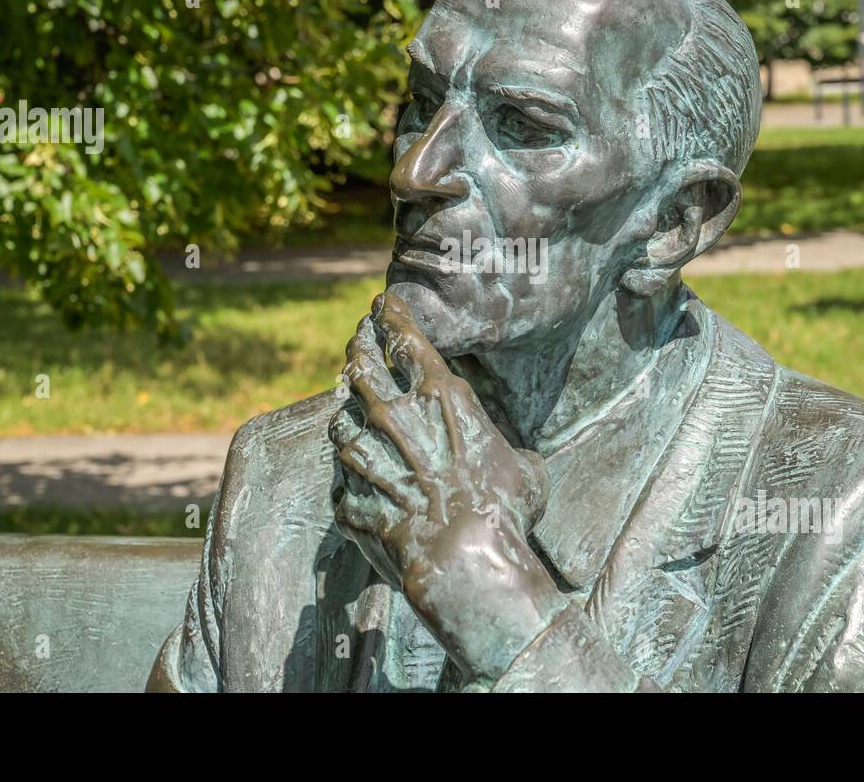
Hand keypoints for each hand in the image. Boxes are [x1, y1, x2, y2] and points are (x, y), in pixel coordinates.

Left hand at [329, 292, 565, 680]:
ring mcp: (367, 456)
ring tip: (346, 406)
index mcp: (440, 397)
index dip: (390, 316)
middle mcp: (395, 417)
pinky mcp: (352, 496)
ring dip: (344, 411)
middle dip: (357, 348)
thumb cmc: (504, 510)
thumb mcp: (523, 468)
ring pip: (339, 419)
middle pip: (361, 367)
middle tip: (357, 340)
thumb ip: (507, 452)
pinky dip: (345, 473)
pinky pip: (340, 477)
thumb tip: (515, 460)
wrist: (465, 560)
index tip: (381, 304)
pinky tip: (349, 473)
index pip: (405, 339)